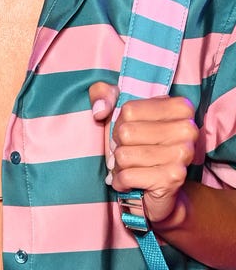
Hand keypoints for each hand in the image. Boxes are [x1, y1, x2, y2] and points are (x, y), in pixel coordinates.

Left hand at [89, 82, 198, 225]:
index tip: (132, 133)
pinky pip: (127, 176)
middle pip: (126, 132)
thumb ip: (103, 93)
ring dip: (120, 166)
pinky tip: (130, 183)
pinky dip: (121, 181)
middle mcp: (187, 128)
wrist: (158, 193)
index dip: (120, 124)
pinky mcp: (173, 178)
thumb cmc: (138, 144)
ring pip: (124, 155)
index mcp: (179, 106)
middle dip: (119, 146)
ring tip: (132, 168)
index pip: (129, 110)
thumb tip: (99, 110)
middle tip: (131, 154)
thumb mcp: (119, 111)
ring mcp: (182, 153)